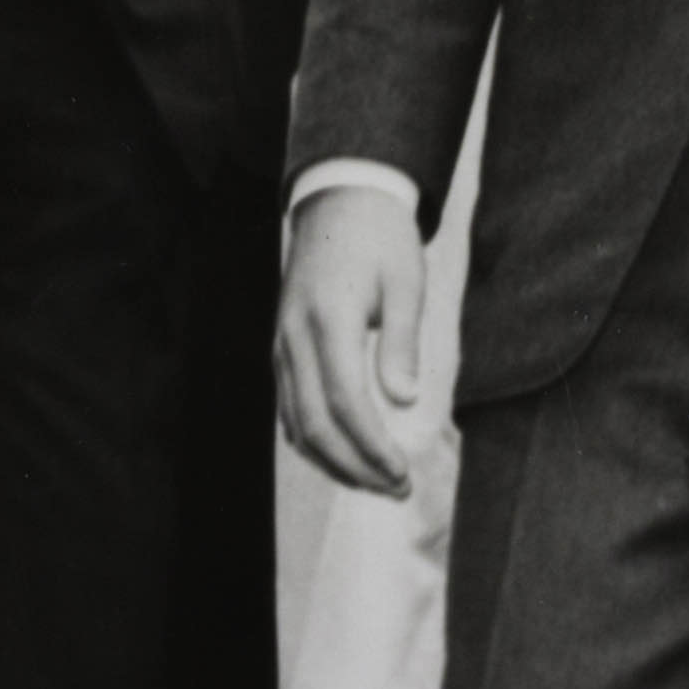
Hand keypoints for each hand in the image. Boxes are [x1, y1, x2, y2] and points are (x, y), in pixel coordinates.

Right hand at [275, 188, 434, 498]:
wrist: (340, 200)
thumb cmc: (381, 239)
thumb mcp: (406, 283)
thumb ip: (403, 343)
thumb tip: (404, 402)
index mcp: (328, 319)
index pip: (344, 402)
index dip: (372, 446)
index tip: (402, 472)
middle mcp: (295, 337)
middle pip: (314, 423)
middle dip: (355, 466)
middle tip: (396, 488)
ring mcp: (282, 344)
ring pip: (295, 422)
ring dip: (333, 462)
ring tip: (376, 483)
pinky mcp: (282, 347)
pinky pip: (289, 407)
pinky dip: (313, 441)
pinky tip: (344, 457)